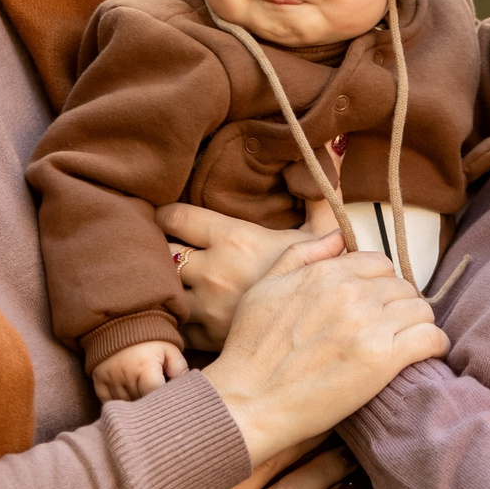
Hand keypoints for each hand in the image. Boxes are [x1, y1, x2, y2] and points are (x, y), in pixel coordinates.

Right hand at [91, 339, 188, 402]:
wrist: (122, 321)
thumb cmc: (151, 338)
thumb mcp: (170, 349)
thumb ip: (180, 370)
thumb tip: (182, 392)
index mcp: (145, 368)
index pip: (155, 397)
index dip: (163, 401)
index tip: (168, 401)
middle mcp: (125, 375)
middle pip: (140, 403)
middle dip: (150, 405)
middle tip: (158, 402)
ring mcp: (110, 378)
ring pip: (124, 405)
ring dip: (134, 405)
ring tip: (144, 399)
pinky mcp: (99, 379)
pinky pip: (107, 401)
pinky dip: (118, 404)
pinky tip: (127, 399)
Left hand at [160, 203, 337, 351]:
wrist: (329, 331)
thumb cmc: (322, 280)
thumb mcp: (324, 233)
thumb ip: (317, 194)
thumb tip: (330, 149)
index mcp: (235, 239)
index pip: (174, 217)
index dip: (165, 214)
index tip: (166, 216)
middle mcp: (214, 271)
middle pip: (161, 251)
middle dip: (159, 247)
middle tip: (165, 244)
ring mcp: (208, 307)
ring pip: (163, 288)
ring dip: (166, 282)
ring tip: (171, 277)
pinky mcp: (208, 338)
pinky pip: (176, 323)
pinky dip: (178, 316)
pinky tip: (188, 310)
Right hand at [195, 229, 445, 462]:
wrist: (248, 401)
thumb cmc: (250, 348)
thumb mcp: (266, 287)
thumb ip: (303, 254)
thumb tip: (339, 235)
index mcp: (326, 272)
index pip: (380, 263)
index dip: (380, 284)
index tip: (375, 305)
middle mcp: (351, 293)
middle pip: (403, 286)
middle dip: (399, 305)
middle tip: (389, 328)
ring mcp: (369, 325)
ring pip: (421, 309)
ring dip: (417, 324)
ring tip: (405, 341)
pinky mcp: (383, 360)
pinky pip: (430, 338)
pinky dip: (434, 344)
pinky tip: (424, 354)